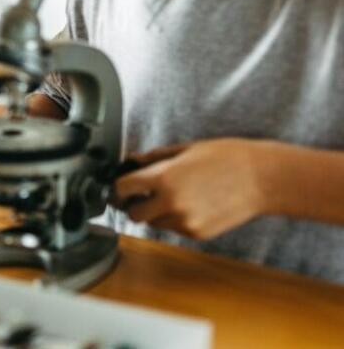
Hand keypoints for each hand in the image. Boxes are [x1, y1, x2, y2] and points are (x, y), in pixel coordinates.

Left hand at [114, 138, 278, 239]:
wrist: (264, 179)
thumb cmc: (228, 157)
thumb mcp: (186, 149)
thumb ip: (155, 158)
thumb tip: (132, 161)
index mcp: (164, 179)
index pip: (122, 189)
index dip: (119, 186)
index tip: (121, 185)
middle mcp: (171, 203)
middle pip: (133, 213)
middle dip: (134, 204)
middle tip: (142, 194)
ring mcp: (184, 222)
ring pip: (153, 223)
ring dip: (155, 213)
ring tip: (174, 195)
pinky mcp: (197, 233)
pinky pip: (174, 228)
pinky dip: (175, 219)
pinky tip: (192, 203)